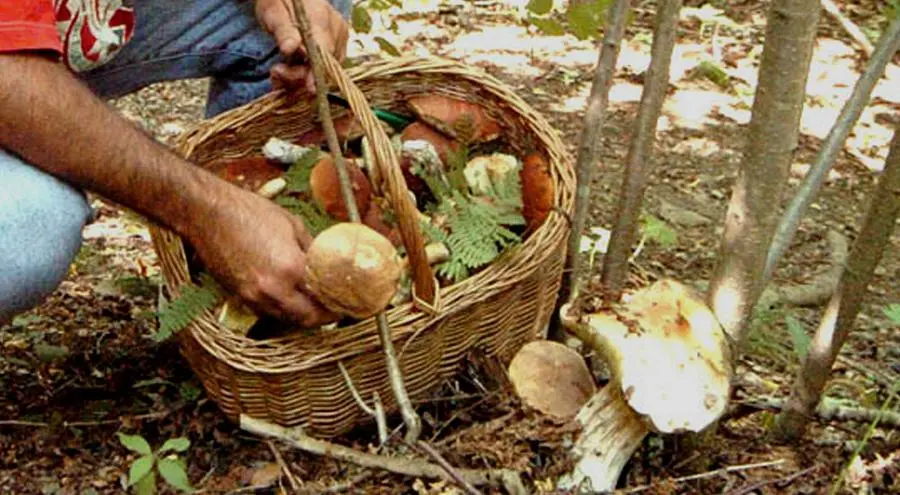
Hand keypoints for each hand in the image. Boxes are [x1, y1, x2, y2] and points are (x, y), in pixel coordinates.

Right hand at [186, 183, 337, 327]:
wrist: (208, 213)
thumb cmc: (249, 212)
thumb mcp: (292, 225)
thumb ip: (312, 249)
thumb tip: (327, 263)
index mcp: (291, 268)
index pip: (322, 297)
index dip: (336, 303)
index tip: (344, 302)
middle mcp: (273, 289)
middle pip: (306, 318)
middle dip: (323, 317)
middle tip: (333, 309)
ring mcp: (253, 296)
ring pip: (286, 319)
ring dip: (302, 317)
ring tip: (314, 306)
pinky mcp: (239, 297)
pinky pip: (267, 313)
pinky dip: (282, 312)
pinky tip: (290, 301)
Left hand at [255, 0, 349, 93]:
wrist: (287, 0)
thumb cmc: (279, 2)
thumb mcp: (274, 14)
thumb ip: (284, 31)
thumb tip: (290, 48)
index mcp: (322, 19)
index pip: (325, 52)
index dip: (318, 72)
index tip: (310, 88)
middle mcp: (336, 32)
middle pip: (324, 66)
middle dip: (299, 75)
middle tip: (275, 72)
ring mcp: (337, 43)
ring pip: (323, 72)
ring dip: (298, 78)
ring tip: (277, 71)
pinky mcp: (334, 52)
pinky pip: (321, 71)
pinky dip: (302, 76)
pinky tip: (286, 73)